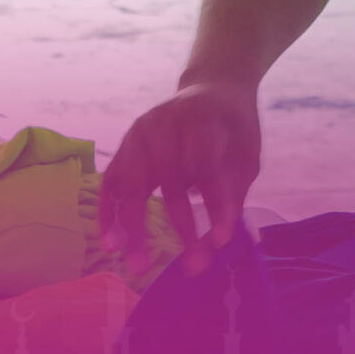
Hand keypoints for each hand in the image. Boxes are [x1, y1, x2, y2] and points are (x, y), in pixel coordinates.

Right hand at [97, 77, 261, 278]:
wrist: (211, 88)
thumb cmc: (231, 126)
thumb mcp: (246, 151)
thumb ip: (233, 187)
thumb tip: (220, 237)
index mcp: (200, 118)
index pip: (205, 165)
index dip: (214, 202)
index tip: (222, 239)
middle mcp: (163, 122)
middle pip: (165, 177)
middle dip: (179, 224)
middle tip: (190, 265)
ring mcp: (137, 133)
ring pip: (130, 182)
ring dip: (132, 226)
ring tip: (136, 265)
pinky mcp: (124, 146)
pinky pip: (110, 182)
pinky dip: (108, 212)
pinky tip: (111, 242)